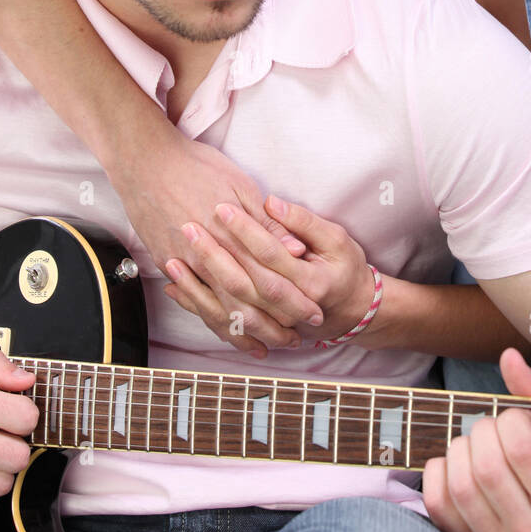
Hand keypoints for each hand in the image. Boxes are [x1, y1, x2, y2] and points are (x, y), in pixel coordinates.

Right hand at [105, 127, 315, 354]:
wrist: (145, 161)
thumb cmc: (196, 167)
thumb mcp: (240, 185)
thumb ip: (267, 223)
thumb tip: (295, 250)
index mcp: (233, 236)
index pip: (270, 277)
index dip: (293, 299)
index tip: (314, 313)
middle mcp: (210, 257)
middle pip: (248, 303)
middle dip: (275, 325)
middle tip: (295, 341)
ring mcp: (187, 264)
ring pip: (220, 311)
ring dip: (245, 333)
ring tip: (265, 348)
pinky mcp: (168, 264)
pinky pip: (194, 303)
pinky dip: (212, 322)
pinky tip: (225, 332)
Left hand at [164, 196, 375, 353]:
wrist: (358, 310)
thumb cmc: (347, 269)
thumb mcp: (337, 239)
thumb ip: (303, 223)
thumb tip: (272, 203)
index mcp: (311, 281)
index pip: (269, 254)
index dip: (244, 230)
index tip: (221, 206)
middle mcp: (290, 306)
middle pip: (244, 283)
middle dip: (212, 256)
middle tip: (188, 226)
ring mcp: (273, 321)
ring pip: (228, 310)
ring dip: (197, 286)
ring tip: (172, 260)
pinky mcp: (262, 327)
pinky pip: (224, 324)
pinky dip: (197, 306)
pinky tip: (175, 288)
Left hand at [422, 347, 530, 531]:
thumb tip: (509, 357)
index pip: (522, 451)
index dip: (512, 420)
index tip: (518, 417)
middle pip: (486, 468)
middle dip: (484, 430)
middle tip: (495, 425)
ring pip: (460, 486)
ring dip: (461, 448)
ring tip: (478, 441)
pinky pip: (438, 505)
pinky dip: (438, 472)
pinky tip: (458, 461)